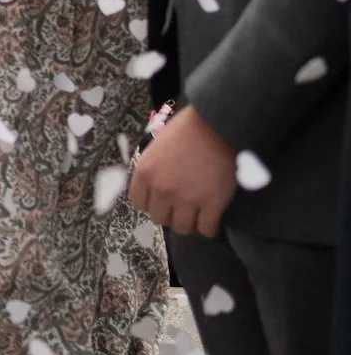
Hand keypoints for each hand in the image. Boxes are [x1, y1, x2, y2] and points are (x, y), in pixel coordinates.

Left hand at [130, 106, 237, 236]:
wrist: (216, 125)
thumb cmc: (186, 130)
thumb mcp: (156, 148)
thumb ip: (152, 170)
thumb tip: (152, 189)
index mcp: (145, 172)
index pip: (139, 203)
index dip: (151, 203)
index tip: (161, 201)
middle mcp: (162, 189)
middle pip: (160, 218)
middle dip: (170, 214)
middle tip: (181, 207)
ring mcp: (187, 198)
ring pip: (182, 228)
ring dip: (189, 223)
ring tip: (196, 215)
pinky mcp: (212, 204)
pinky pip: (206, 229)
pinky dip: (209, 228)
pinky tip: (211, 220)